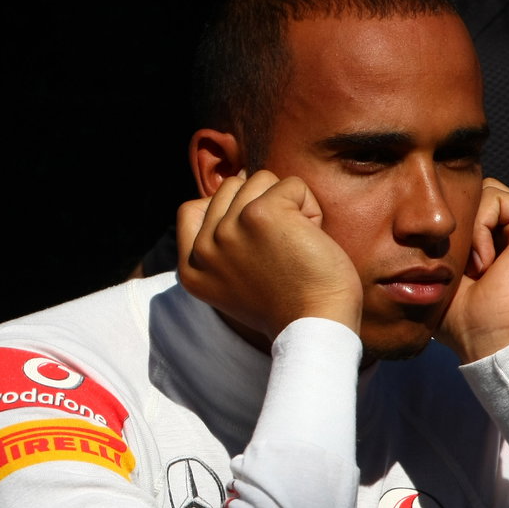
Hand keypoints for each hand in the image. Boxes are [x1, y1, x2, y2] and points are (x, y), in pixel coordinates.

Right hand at [176, 170, 362, 343]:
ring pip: (260, 180)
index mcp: (192, 269)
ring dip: (288, 205)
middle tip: (281, 250)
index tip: (254, 238)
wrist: (316, 327)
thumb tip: (236, 181)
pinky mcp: (260, 214)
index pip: (192, 208)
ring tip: (296, 245)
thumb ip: (221, 243)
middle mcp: (203, 249)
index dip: (227, 210)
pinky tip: (312, 240)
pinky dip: (310, 208)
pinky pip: (292, 185)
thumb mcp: (234, 280)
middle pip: (231, 188)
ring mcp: (228, 230)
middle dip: (263, 206)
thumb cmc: (289, 303)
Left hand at [439, 178, 508, 362]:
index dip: (449, 230)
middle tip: (464, 269)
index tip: (453, 268)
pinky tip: (486, 264)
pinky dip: (480, 232)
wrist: (489, 338)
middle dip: (459, 227)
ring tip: (476, 269)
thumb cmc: (462, 315)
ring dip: (469, 234)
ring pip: (483, 193)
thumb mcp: (442, 268)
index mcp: (502, 238)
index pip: (469, 205)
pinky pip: (494, 200)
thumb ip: (439, 236)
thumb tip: (417, 210)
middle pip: (476, 194)